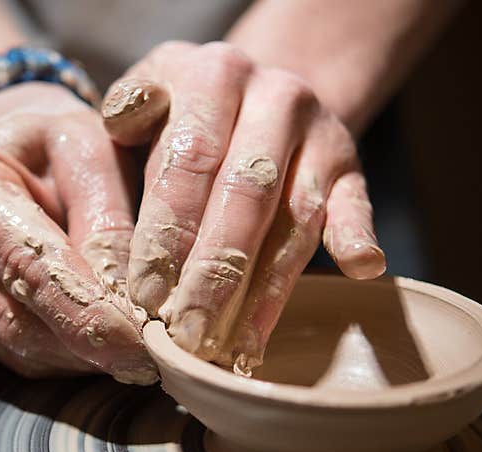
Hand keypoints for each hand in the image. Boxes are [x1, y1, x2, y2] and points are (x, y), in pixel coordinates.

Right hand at [0, 82, 155, 383]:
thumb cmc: (53, 146)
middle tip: (150, 360)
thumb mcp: (89, 150)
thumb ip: (108, 221)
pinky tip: (101, 342)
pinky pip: (19, 357)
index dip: (85, 308)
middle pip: (16, 320)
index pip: (26, 262)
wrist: (6, 155)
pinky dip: (68, 356)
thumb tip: (133, 302)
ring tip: (136, 348)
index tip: (139, 342)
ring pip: (20, 348)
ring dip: (83, 356)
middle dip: (90, 344)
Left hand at [102, 41, 386, 373]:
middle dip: (214, 274)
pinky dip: (356, 237)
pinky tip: (359, 270)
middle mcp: (274, 97)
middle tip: (188, 334)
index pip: (188, 163)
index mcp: (214, 76)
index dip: (167, 233)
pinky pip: (357, 204)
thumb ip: (127, 112)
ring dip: (268, 289)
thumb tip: (122, 123)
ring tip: (238, 346)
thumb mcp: (147, 96)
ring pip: (296, 217)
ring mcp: (320, 132)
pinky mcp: (351, 164)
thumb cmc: (182, 116)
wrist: (256, 92)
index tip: (146, 295)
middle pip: (245, 195)